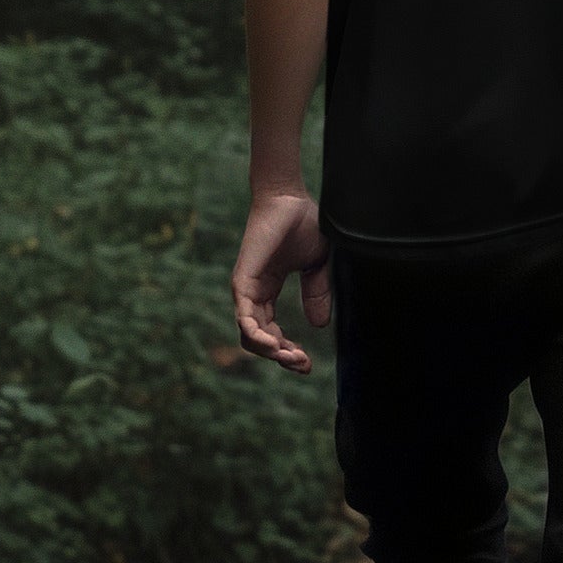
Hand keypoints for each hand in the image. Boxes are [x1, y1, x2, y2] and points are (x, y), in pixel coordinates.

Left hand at [231, 189, 331, 372]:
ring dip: (271, 353)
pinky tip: (275, 346)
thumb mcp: (316, 266)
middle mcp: (253, 295)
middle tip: (303, 364)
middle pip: (259, 341)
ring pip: (249, 336)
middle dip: (282, 358)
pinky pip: (244, 318)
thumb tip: (320, 326)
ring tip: (294, 357)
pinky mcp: (242, 281)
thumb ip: (317, 294)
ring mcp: (245, 289)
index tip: (307, 363)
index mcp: (267, 293)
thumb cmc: (303, 224)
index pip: (271, 334)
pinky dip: (258, 336)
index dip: (288, 352)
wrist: (290, 198)